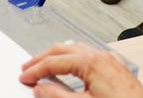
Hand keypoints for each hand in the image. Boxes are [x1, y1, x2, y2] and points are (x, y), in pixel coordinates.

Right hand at [19, 43, 142, 97]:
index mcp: (90, 62)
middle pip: (63, 50)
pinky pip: (92, 56)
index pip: (53, 62)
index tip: (24, 78)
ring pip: (78, 49)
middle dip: (43, 59)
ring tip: (47, 66)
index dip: (36, 70)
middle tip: (28, 68)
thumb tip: (40, 88)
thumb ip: (58, 96)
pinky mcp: (118, 70)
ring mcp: (110, 61)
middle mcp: (100, 56)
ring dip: (59, 56)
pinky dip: (76, 59)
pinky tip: (75, 67)